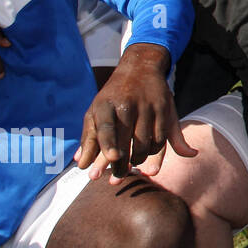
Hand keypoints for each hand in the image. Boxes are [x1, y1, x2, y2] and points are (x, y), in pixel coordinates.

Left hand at [76, 43, 193, 182]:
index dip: (108, 143)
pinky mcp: (166, 109)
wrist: (141, 68)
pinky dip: (154, 151)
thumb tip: (81, 164)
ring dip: (139, 160)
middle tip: (115, 179)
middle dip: (121, 163)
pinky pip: (161, 138)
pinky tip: (147, 154)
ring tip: (132, 165)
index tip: (112, 157)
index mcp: (106, 103)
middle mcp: (128, 104)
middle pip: (127, 139)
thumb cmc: (112, 96)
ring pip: (147, 143)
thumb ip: (89, 138)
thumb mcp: (96, 111)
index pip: (106, 125)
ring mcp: (149, 106)